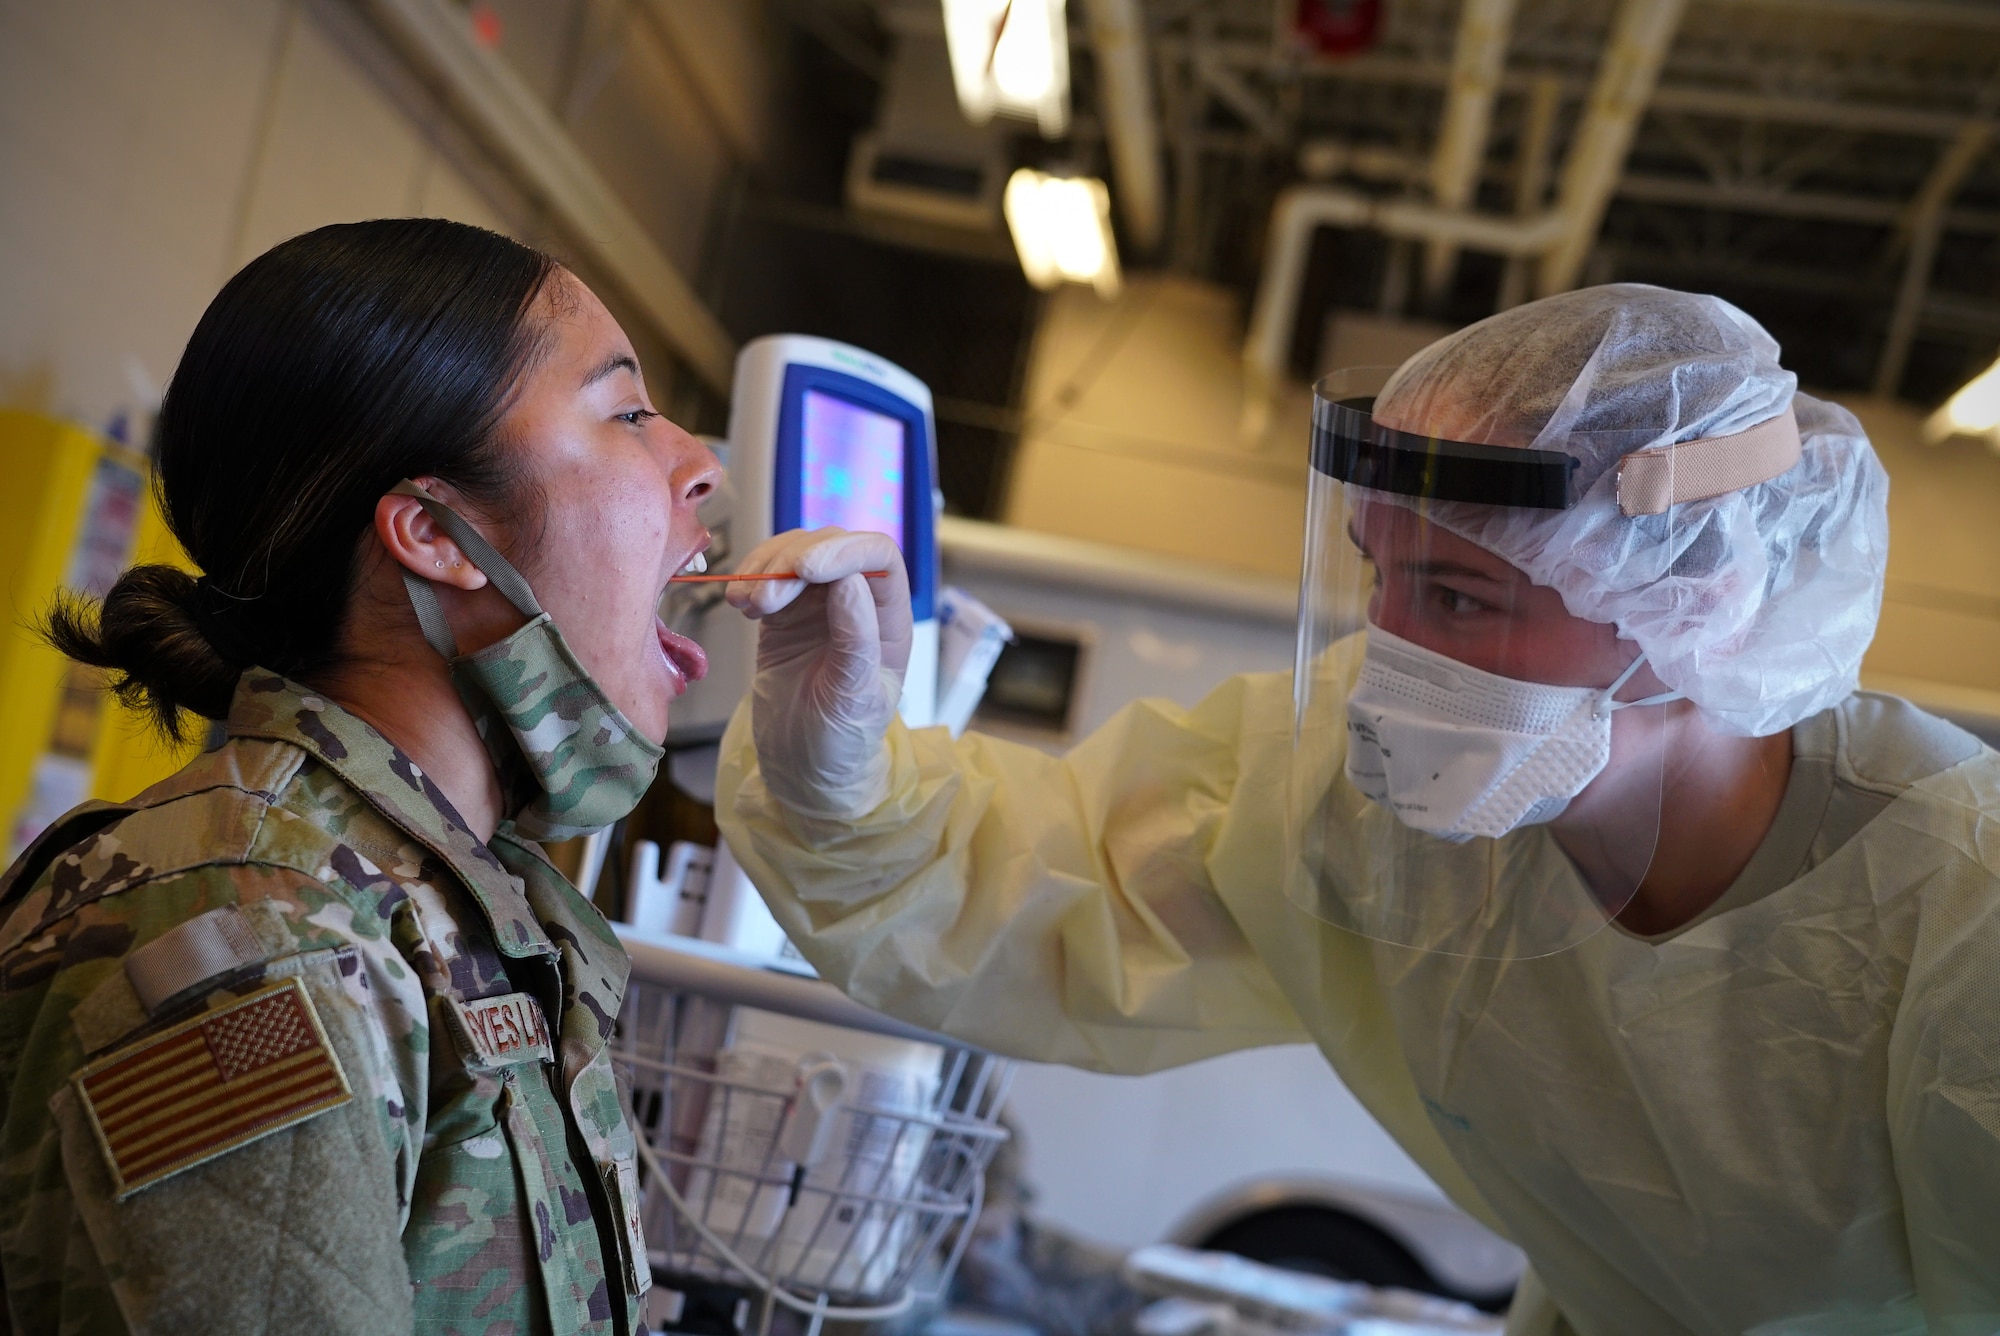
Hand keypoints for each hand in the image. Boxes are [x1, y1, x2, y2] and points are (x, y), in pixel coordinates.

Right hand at [725, 528, 911, 815]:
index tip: (805, 569)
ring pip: (796, 553)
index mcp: (890, 621)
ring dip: (767, 568)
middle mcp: (858, 604)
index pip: (879, 557)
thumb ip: (856, 639)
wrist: (801, 770)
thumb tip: (849, 580)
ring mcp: (818, 606)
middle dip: (795, 560)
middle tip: (764, 598)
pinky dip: (749, 579)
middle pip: (832, 547)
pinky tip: (739, 603)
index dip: (844, 550)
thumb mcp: (853, 698)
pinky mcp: (783, 615)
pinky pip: (767, 576)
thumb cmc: (841, 743)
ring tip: (747, 606)